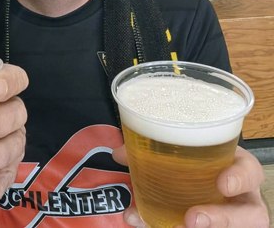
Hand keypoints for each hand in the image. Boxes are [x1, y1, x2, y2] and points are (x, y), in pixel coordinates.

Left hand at [112, 145, 269, 226]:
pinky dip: (166, 225)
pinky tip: (142, 221)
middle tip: (193, 219)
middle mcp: (239, 197)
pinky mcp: (212, 225)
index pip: (250, 172)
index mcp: (234, 168)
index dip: (240, 178)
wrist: (194, 177)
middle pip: (248, 214)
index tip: (223, 183)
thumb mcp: (183, 150)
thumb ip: (153, 149)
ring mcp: (229, 215)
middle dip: (222, 219)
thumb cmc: (193, 161)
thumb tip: (120, 153)